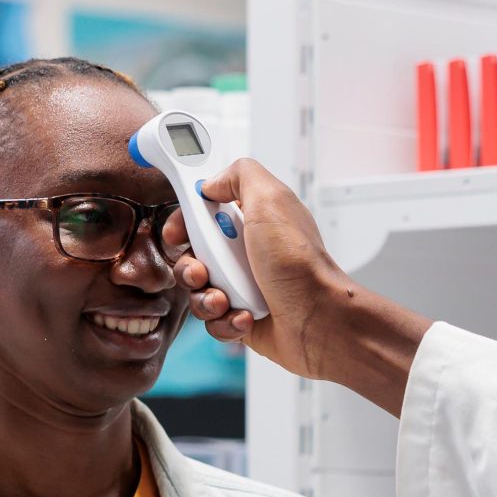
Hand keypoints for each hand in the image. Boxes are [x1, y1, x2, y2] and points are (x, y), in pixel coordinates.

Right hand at [174, 160, 431, 416]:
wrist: (318, 320)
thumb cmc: (300, 265)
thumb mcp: (270, 199)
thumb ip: (240, 175)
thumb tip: (212, 182)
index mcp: (251, 221)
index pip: (201, 215)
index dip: (184, 222)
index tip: (177, 231)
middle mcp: (246, 253)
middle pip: (191, 254)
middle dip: (190, 266)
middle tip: (203, 271)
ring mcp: (243, 287)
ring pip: (198, 291)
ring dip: (207, 297)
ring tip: (226, 300)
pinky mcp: (242, 318)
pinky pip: (212, 321)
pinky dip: (225, 321)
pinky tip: (246, 317)